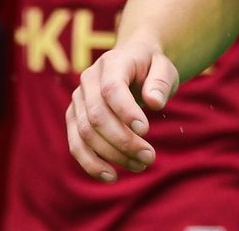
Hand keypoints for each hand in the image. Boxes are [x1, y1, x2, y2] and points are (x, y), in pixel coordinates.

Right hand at [68, 38, 178, 181]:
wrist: (133, 62)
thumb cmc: (151, 67)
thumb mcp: (165, 67)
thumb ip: (161, 82)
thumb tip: (155, 102)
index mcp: (112, 62)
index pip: (112, 88)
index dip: (126, 111)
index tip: (146, 131)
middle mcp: (88, 80)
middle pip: (97, 116)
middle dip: (123, 141)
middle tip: (150, 157)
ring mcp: (77, 99)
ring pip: (85, 133)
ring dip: (111, 155)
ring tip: (139, 166)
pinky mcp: (74, 117)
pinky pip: (76, 144)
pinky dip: (90, 163)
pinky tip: (111, 176)